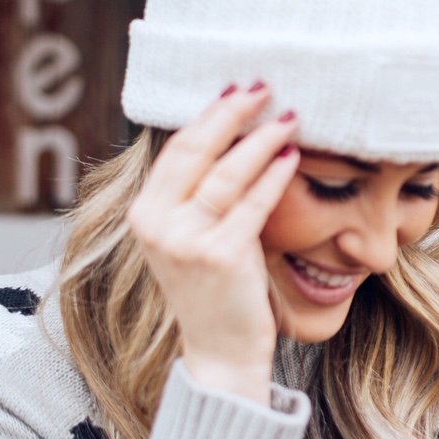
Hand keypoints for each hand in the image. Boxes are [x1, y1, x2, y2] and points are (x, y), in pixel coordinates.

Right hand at [128, 85, 298, 404]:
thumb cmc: (216, 289)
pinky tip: (292, 158)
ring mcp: (186, 241)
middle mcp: (158, 224)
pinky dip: (274, 177)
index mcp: (146, 213)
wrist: (220, 351)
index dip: (209, 115)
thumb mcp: (192, 236)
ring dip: (261, 139)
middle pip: (197, 150)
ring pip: (227, 173)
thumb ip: (199, 194)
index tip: (237, 89)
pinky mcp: (220, 256)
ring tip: (289, 118)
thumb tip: (230, 133)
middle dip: (232, 113)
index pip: (178, 150)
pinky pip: (252, 205)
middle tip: (263, 87)